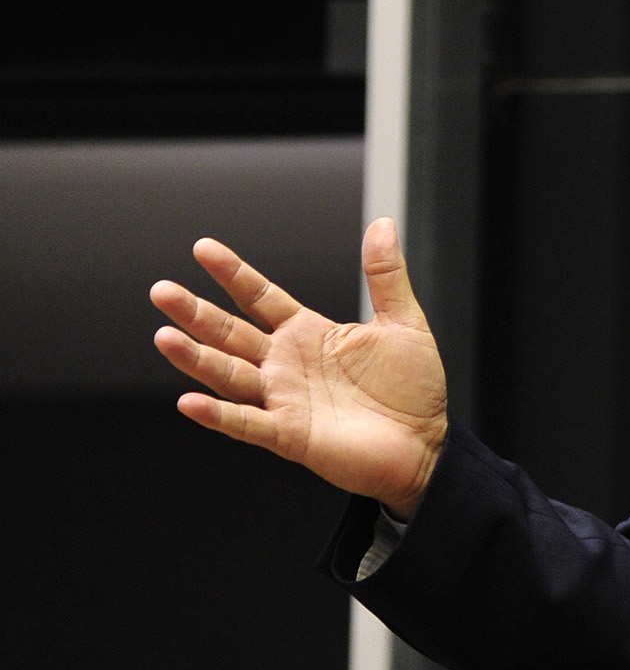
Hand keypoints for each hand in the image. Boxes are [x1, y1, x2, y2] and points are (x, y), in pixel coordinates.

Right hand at [150, 218, 447, 519]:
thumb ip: (386, 275)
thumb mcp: (404, 323)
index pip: (260, 297)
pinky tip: (190, 402)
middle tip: (161, 291)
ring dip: (196, 358)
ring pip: (229, 375)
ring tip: (164, 337)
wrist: (427, 444)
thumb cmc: (413, 389)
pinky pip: (247, 423)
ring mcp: (284, 399)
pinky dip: (218, 415)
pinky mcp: (290, 435)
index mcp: (309, 333)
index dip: (233, 273)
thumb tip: (382, 224)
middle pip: (231, 333)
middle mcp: (287, 364)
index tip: (203, 248)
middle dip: (196, 313)